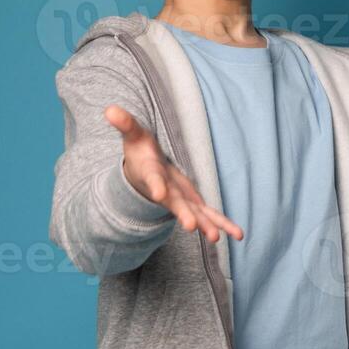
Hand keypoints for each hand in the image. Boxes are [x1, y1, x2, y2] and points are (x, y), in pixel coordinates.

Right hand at [103, 105, 244, 241]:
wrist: (144, 173)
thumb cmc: (139, 152)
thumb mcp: (133, 134)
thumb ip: (125, 124)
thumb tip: (110, 110)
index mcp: (151, 174)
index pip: (153, 179)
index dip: (156, 185)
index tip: (159, 193)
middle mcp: (166, 191)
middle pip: (175, 203)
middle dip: (184, 214)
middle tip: (191, 226)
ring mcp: (181, 199)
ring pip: (195, 214)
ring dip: (206, 225)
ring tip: (216, 238)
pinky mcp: (193, 203)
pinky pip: (210, 215)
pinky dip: (223, 224)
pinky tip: (238, 234)